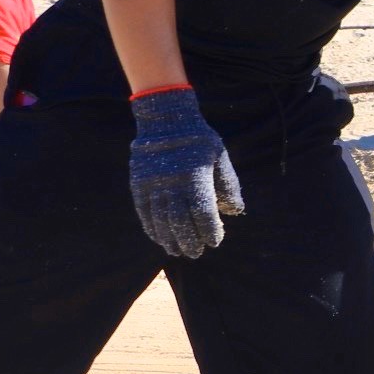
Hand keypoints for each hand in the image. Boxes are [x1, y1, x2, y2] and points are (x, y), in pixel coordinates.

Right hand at [128, 86, 243, 258]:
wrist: (166, 121)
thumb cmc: (200, 141)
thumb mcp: (221, 158)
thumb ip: (228, 186)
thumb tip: (235, 211)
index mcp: (195, 178)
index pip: (202, 213)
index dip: (209, 230)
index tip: (214, 241)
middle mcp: (173, 184)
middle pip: (180, 221)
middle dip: (189, 240)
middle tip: (195, 253)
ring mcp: (153, 185)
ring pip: (160, 220)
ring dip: (169, 238)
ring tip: (176, 251)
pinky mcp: (139, 185)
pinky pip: (144, 212)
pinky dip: (151, 227)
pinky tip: (159, 238)